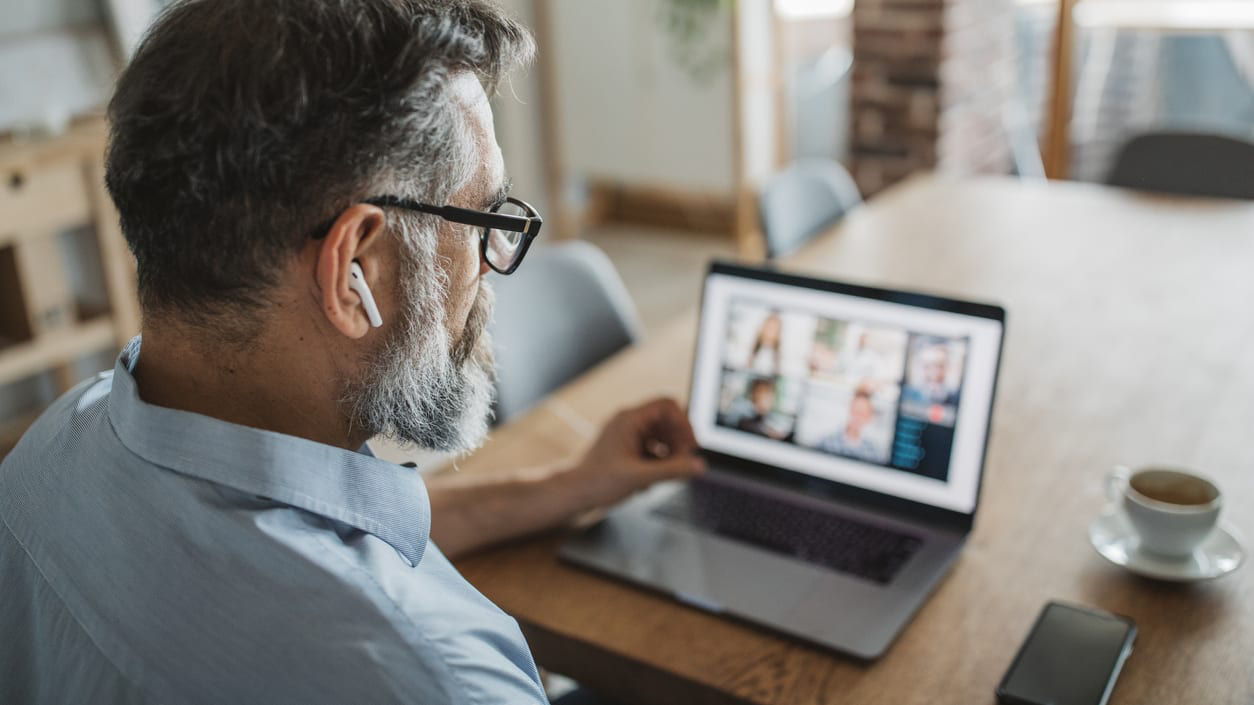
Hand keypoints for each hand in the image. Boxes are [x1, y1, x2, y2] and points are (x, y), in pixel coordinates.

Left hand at [571, 397, 705, 508]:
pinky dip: (656, 462)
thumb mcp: (640, 477)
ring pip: (659, 436)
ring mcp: (626, 435)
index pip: (667, 405)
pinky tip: (650, 481)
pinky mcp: (625, 449)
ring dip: (669, 454)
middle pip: (666, 421)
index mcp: (629, 419)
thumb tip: (698, 466)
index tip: (690, 446)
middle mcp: (628, 423)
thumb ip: (672, 471)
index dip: (683, 423)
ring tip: (667, 474)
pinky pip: (650, 448)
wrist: (572, 493)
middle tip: (682, 463)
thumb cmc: (596, 482)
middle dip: (678, 442)